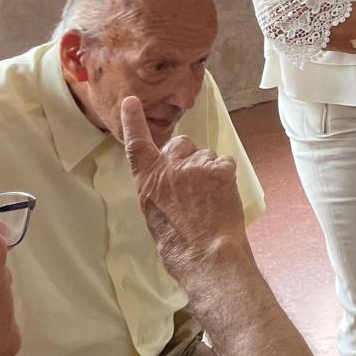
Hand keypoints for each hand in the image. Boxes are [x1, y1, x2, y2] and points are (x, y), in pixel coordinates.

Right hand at [120, 96, 247, 285]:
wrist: (205, 254)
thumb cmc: (178, 243)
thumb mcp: (154, 213)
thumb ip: (159, 187)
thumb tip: (171, 179)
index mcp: (148, 180)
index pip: (137, 144)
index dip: (133, 121)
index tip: (131, 102)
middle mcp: (170, 167)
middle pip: (180, 144)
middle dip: (186, 157)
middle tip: (193, 184)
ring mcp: (196, 165)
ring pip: (205, 156)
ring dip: (208, 170)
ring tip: (208, 199)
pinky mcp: (220, 168)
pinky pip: (223, 163)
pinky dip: (224, 176)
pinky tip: (221, 196)